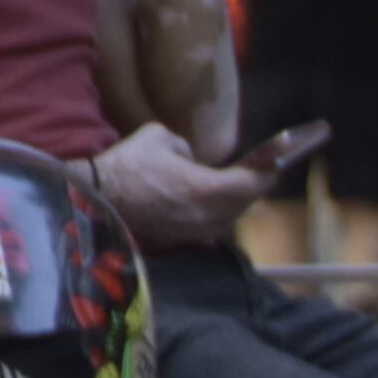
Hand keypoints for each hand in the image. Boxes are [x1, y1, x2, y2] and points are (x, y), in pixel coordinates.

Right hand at [87, 122, 273, 250]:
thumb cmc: (127, 165)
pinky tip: (215, 203)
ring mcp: (198, 232)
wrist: (97, 199)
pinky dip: (219, 212)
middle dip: (256, 183)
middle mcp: (210, 216)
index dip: (269, 168)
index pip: (253, 182)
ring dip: (238, 199)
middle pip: (246, 201)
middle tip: (266, 168)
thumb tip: (191, 160)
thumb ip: (187, 148)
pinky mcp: (185, 240)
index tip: (280, 156)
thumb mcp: (160, 137)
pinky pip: (213, 225)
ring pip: (231, 215)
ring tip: (243, 183)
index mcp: (208, 189)